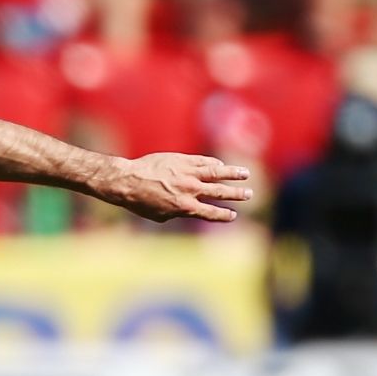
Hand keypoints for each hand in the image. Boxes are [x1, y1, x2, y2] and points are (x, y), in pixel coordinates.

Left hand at [101, 154, 252, 222]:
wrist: (127, 180)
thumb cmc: (139, 202)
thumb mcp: (158, 215)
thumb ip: (177, 213)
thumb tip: (188, 210)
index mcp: (185, 207)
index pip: (211, 212)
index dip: (224, 215)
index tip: (233, 215)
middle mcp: (190, 190)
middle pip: (220, 192)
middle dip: (236, 194)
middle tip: (249, 194)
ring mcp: (188, 173)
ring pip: (217, 172)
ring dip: (233, 173)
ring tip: (245, 174)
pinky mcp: (183, 160)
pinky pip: (204, 161)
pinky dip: (214, 163)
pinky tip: (221, 164)